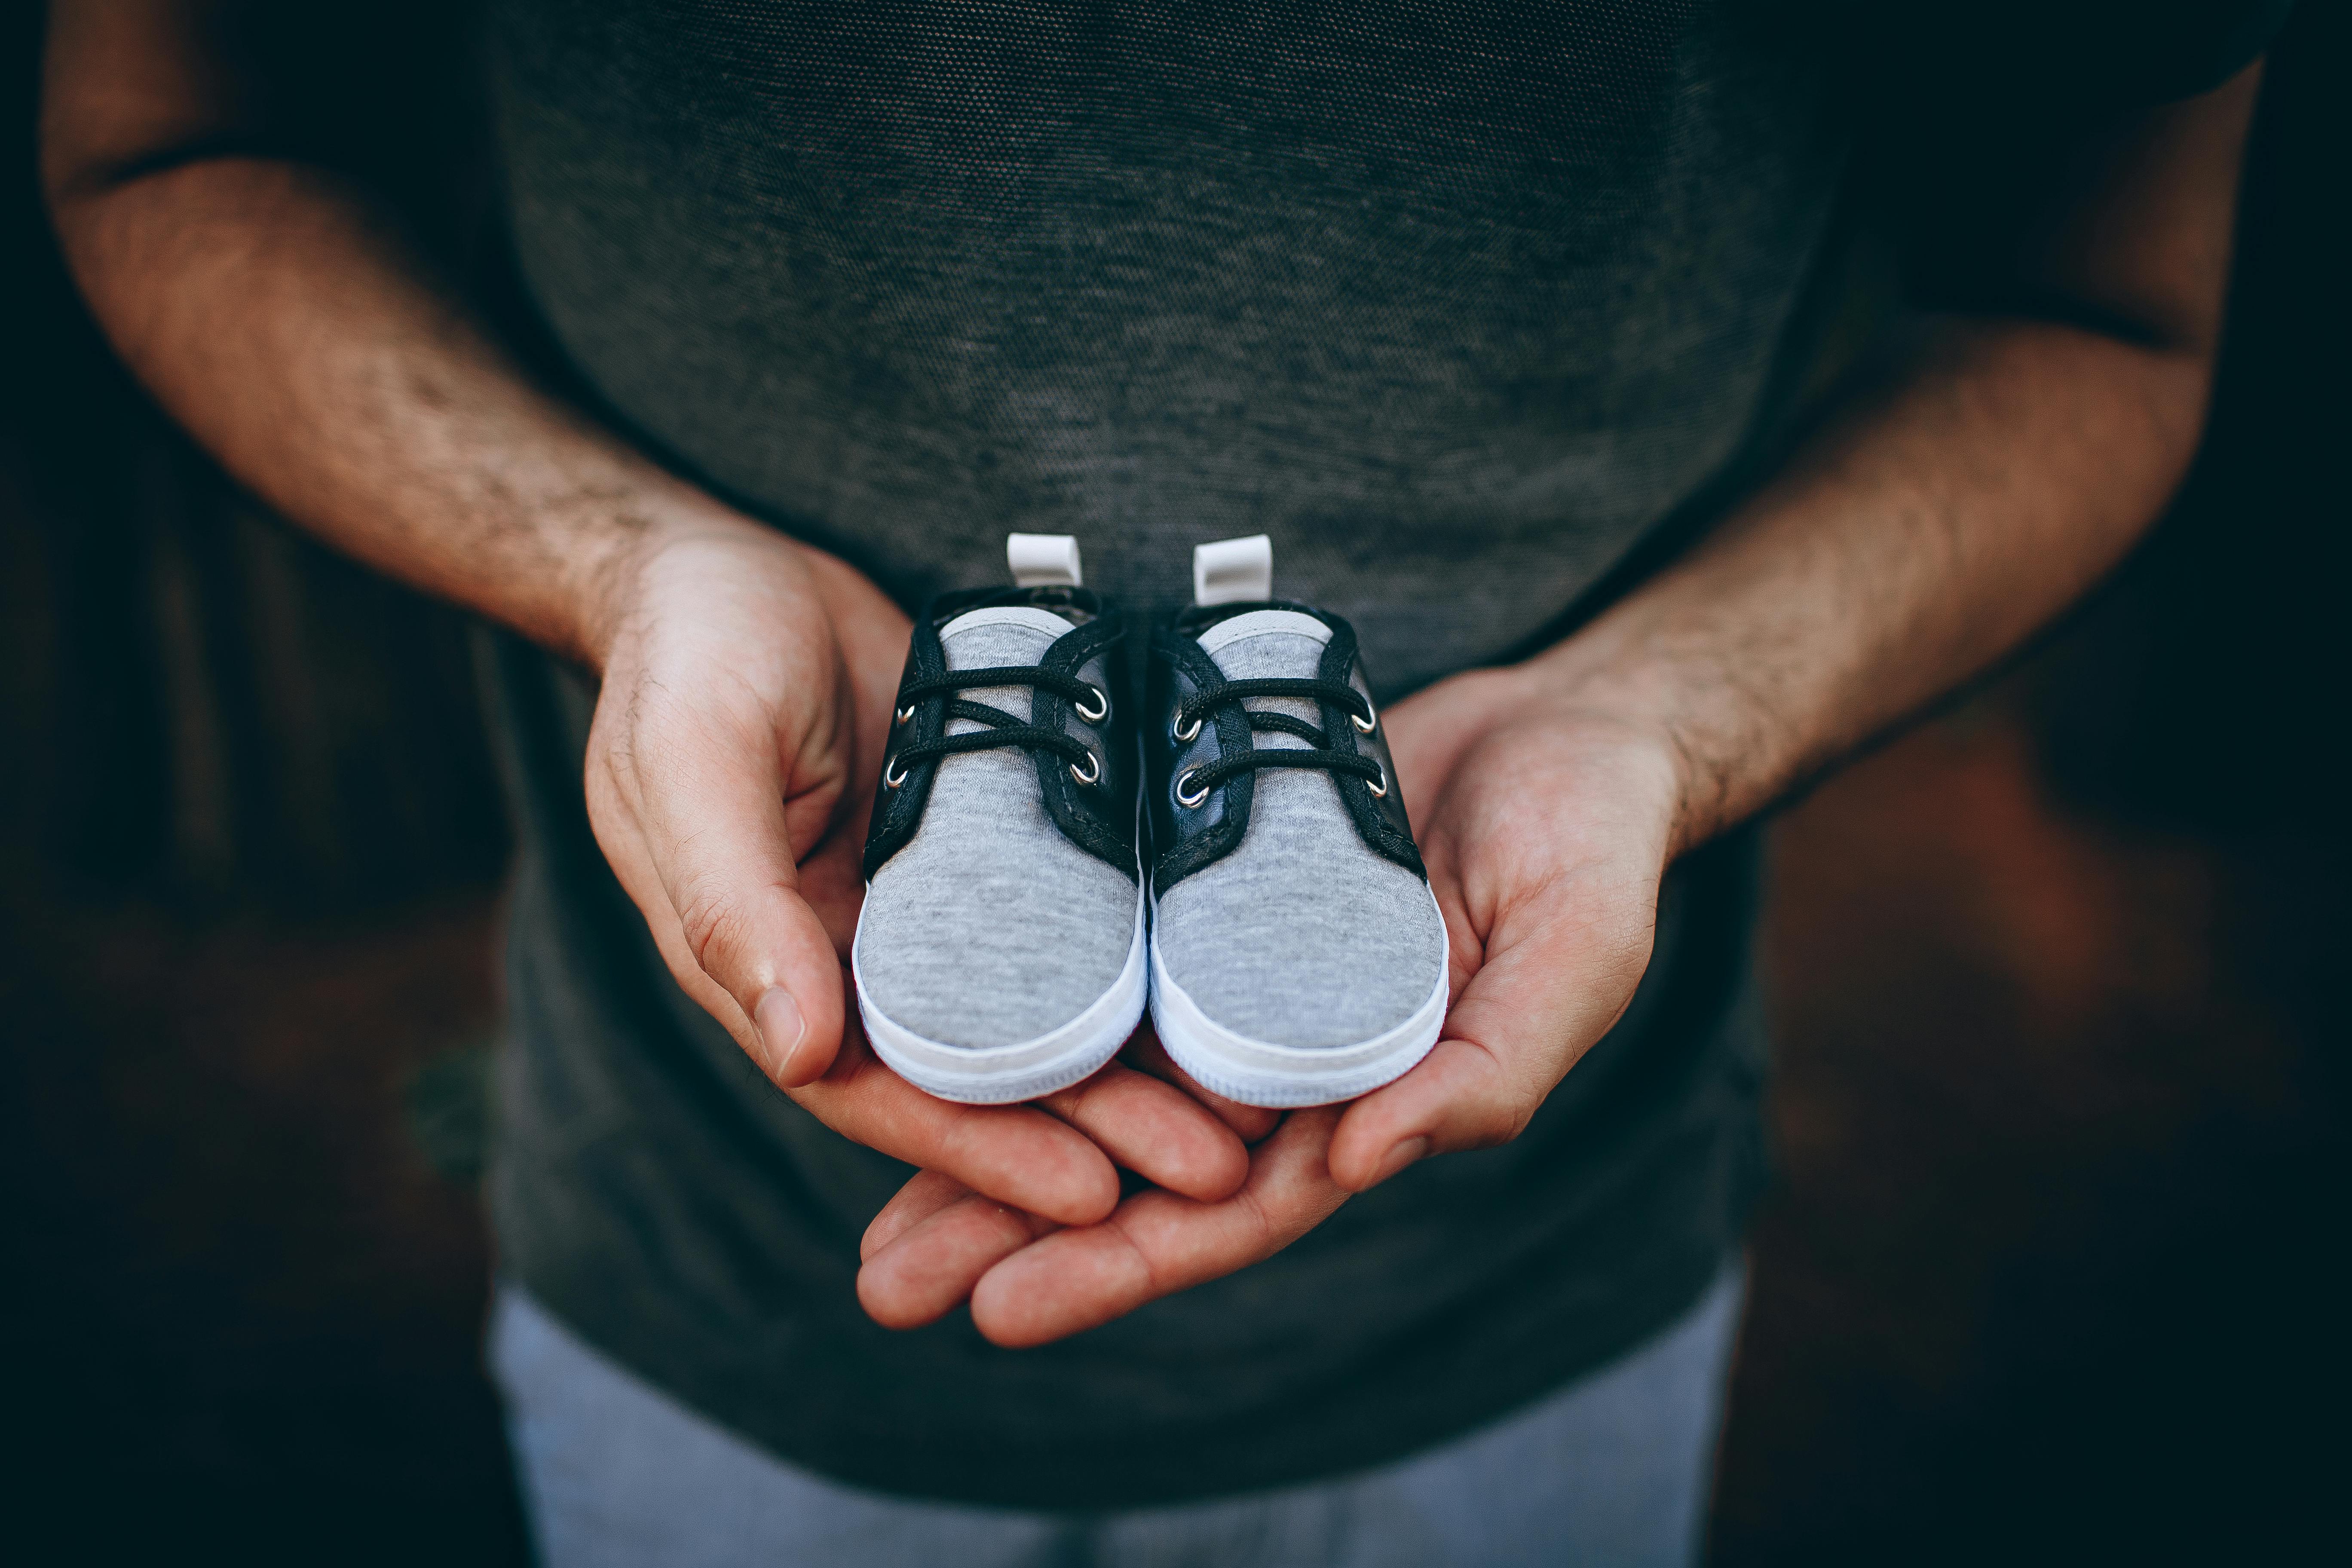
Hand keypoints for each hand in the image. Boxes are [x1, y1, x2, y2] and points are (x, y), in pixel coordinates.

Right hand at [583, 515, 1251, 1228]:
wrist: (724, 559)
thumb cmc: (687, 649)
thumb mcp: (690, 759)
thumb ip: (731, 901)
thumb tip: (798, 1050)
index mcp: (767, 964)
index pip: (880, 1087)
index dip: (980, 1148)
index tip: (1090, 1195)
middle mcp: (851, 954)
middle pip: (978, 1068)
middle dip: (1091, 1128)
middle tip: (1216, 1171)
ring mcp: (923, 900)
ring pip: (1035, 1008)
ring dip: (1130, 1065)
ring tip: (1244, 1112)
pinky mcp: (979, 841)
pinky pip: (1061, 918)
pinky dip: (1130, 965)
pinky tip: (1214, 994)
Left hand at [855, 663, 1684, 1342]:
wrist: (1563, 730)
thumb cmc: (1592, 849)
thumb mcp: (1574, 958)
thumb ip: (1489, 1070)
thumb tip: (1365, 1160)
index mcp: (1366, 1099)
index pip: (1228, 1211)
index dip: (1121, 1266)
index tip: (1002, 1310)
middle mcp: (1283, 1059)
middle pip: (1132, 1169)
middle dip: (1012, 1232)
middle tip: (885, 1287)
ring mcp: (1234, 979)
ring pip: (1095, 1082)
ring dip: (987, 1140)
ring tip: (873, 1209)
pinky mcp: (1201, 899)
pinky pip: (1100, 967)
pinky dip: (1021, 1009)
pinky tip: (930, 1031)